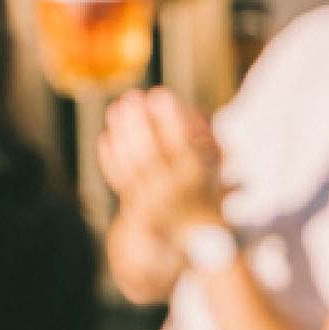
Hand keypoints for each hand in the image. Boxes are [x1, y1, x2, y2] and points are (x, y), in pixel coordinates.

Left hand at [98, 88, 225, 237]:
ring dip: (122, 133)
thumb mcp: (222, 170)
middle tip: (133, 96)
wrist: (195, 236)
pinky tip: (106, 136)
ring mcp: (149, 197)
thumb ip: (215, 144)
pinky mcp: (134, 203)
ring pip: (130, 163)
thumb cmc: (213, 194)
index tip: (160, 93)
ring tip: (117, 107)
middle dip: (139, 121)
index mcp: (196, 176)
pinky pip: (119, 179)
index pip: (180, 142)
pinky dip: (110, 157)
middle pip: (148, 151)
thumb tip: (199, 114)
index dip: (169, 117)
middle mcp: (170, 188)